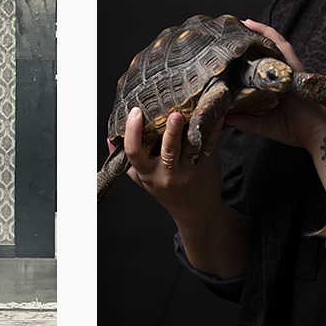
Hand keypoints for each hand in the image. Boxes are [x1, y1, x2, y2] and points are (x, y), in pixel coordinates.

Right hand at [123, 108, 226, 228]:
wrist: (195, 214)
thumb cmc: (167, 193)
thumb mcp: (143, 180)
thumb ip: (126, 162)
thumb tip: (110, 140)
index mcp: (148, 174)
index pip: (135, 153)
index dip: (132, 132)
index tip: (135, 112)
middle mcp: (167, 174)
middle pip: (167, 150)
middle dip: (169, 131)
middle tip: (171, 113)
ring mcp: (188, 171)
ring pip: (188, 147)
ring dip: (189, 129)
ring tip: (190, 111)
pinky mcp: (205, 167)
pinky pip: (208, 145)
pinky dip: (212, 129)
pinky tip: (215, 115)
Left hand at [224, 18, 325, 148]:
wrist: (316, 133)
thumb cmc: (295, 129)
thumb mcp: (260, 123)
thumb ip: (243, 119)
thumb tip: (222, 118)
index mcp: (274, 84)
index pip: (257, 64)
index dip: (244, 55)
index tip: (227, 50)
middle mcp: (281, 73)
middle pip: (263, 51)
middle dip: (249, 40)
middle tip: (229, 31)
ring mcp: (288, 67)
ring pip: (270, 43)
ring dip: (255, 31)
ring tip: (238, 22)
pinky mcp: (294, 65)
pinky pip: (279, 43)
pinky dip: (267, 32)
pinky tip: (251, 23)